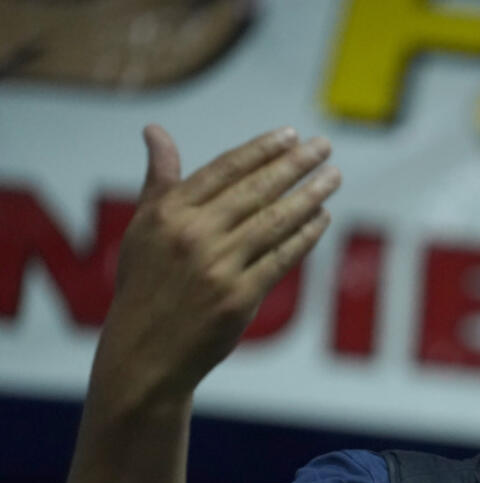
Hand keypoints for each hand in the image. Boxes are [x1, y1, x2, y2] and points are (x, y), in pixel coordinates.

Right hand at [95, 124, 339, 401]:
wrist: (146, 351)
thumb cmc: (146, 285)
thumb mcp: (143, 229)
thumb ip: (159, 180)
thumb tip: (155, 130)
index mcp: (168, 213)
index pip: (225, 169)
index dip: (261, 149)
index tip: (291, 134)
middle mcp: (193, 236)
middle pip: (256, 190)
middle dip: (295, 164)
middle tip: (325, 146)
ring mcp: (218, 267)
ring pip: (275, 221)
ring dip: (310, 196)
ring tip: (333, 178)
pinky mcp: (240, 298)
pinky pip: (282, 259)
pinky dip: (305, 236)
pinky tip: (322, 218)